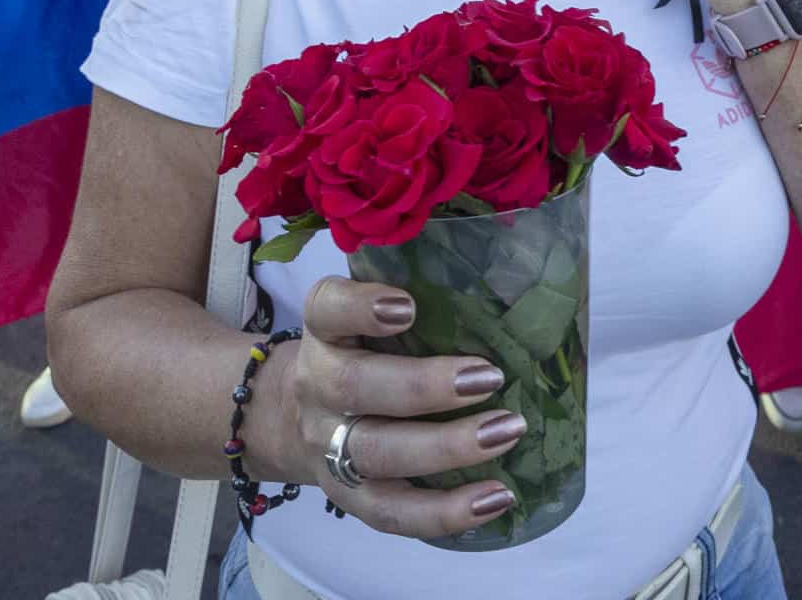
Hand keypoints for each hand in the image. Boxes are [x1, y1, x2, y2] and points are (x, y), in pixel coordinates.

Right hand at [245, 277, 524, 540]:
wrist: (290, 422)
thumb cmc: (360, 357)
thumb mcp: (366, 323)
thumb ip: (418, 303)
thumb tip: (511, 287)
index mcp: (323, 334)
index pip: (326, 310)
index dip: (361, 307)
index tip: (408, 306)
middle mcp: (317, 387)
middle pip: (355, 386)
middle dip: (424, 385)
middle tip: (489, 377)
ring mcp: (329, 448)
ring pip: (376, 453)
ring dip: (448, 447)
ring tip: (508, 431)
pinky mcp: (351, 499)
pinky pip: (394, 514)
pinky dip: (447, 511)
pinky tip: (498, 496)